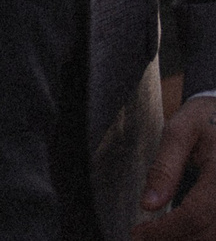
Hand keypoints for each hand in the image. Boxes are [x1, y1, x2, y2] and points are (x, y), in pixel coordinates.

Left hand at [141, 93, 215, 236]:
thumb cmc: (208, 118)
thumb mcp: (180, 131)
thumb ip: (164, 168)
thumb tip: (149, 204)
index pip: (194, 215)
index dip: (164, 231)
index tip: (138, 233)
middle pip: (208, 234)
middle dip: (174, 239)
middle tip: (144, 237)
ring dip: (189, 240)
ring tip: (160, 235)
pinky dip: (203, 234)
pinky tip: (182, 231)